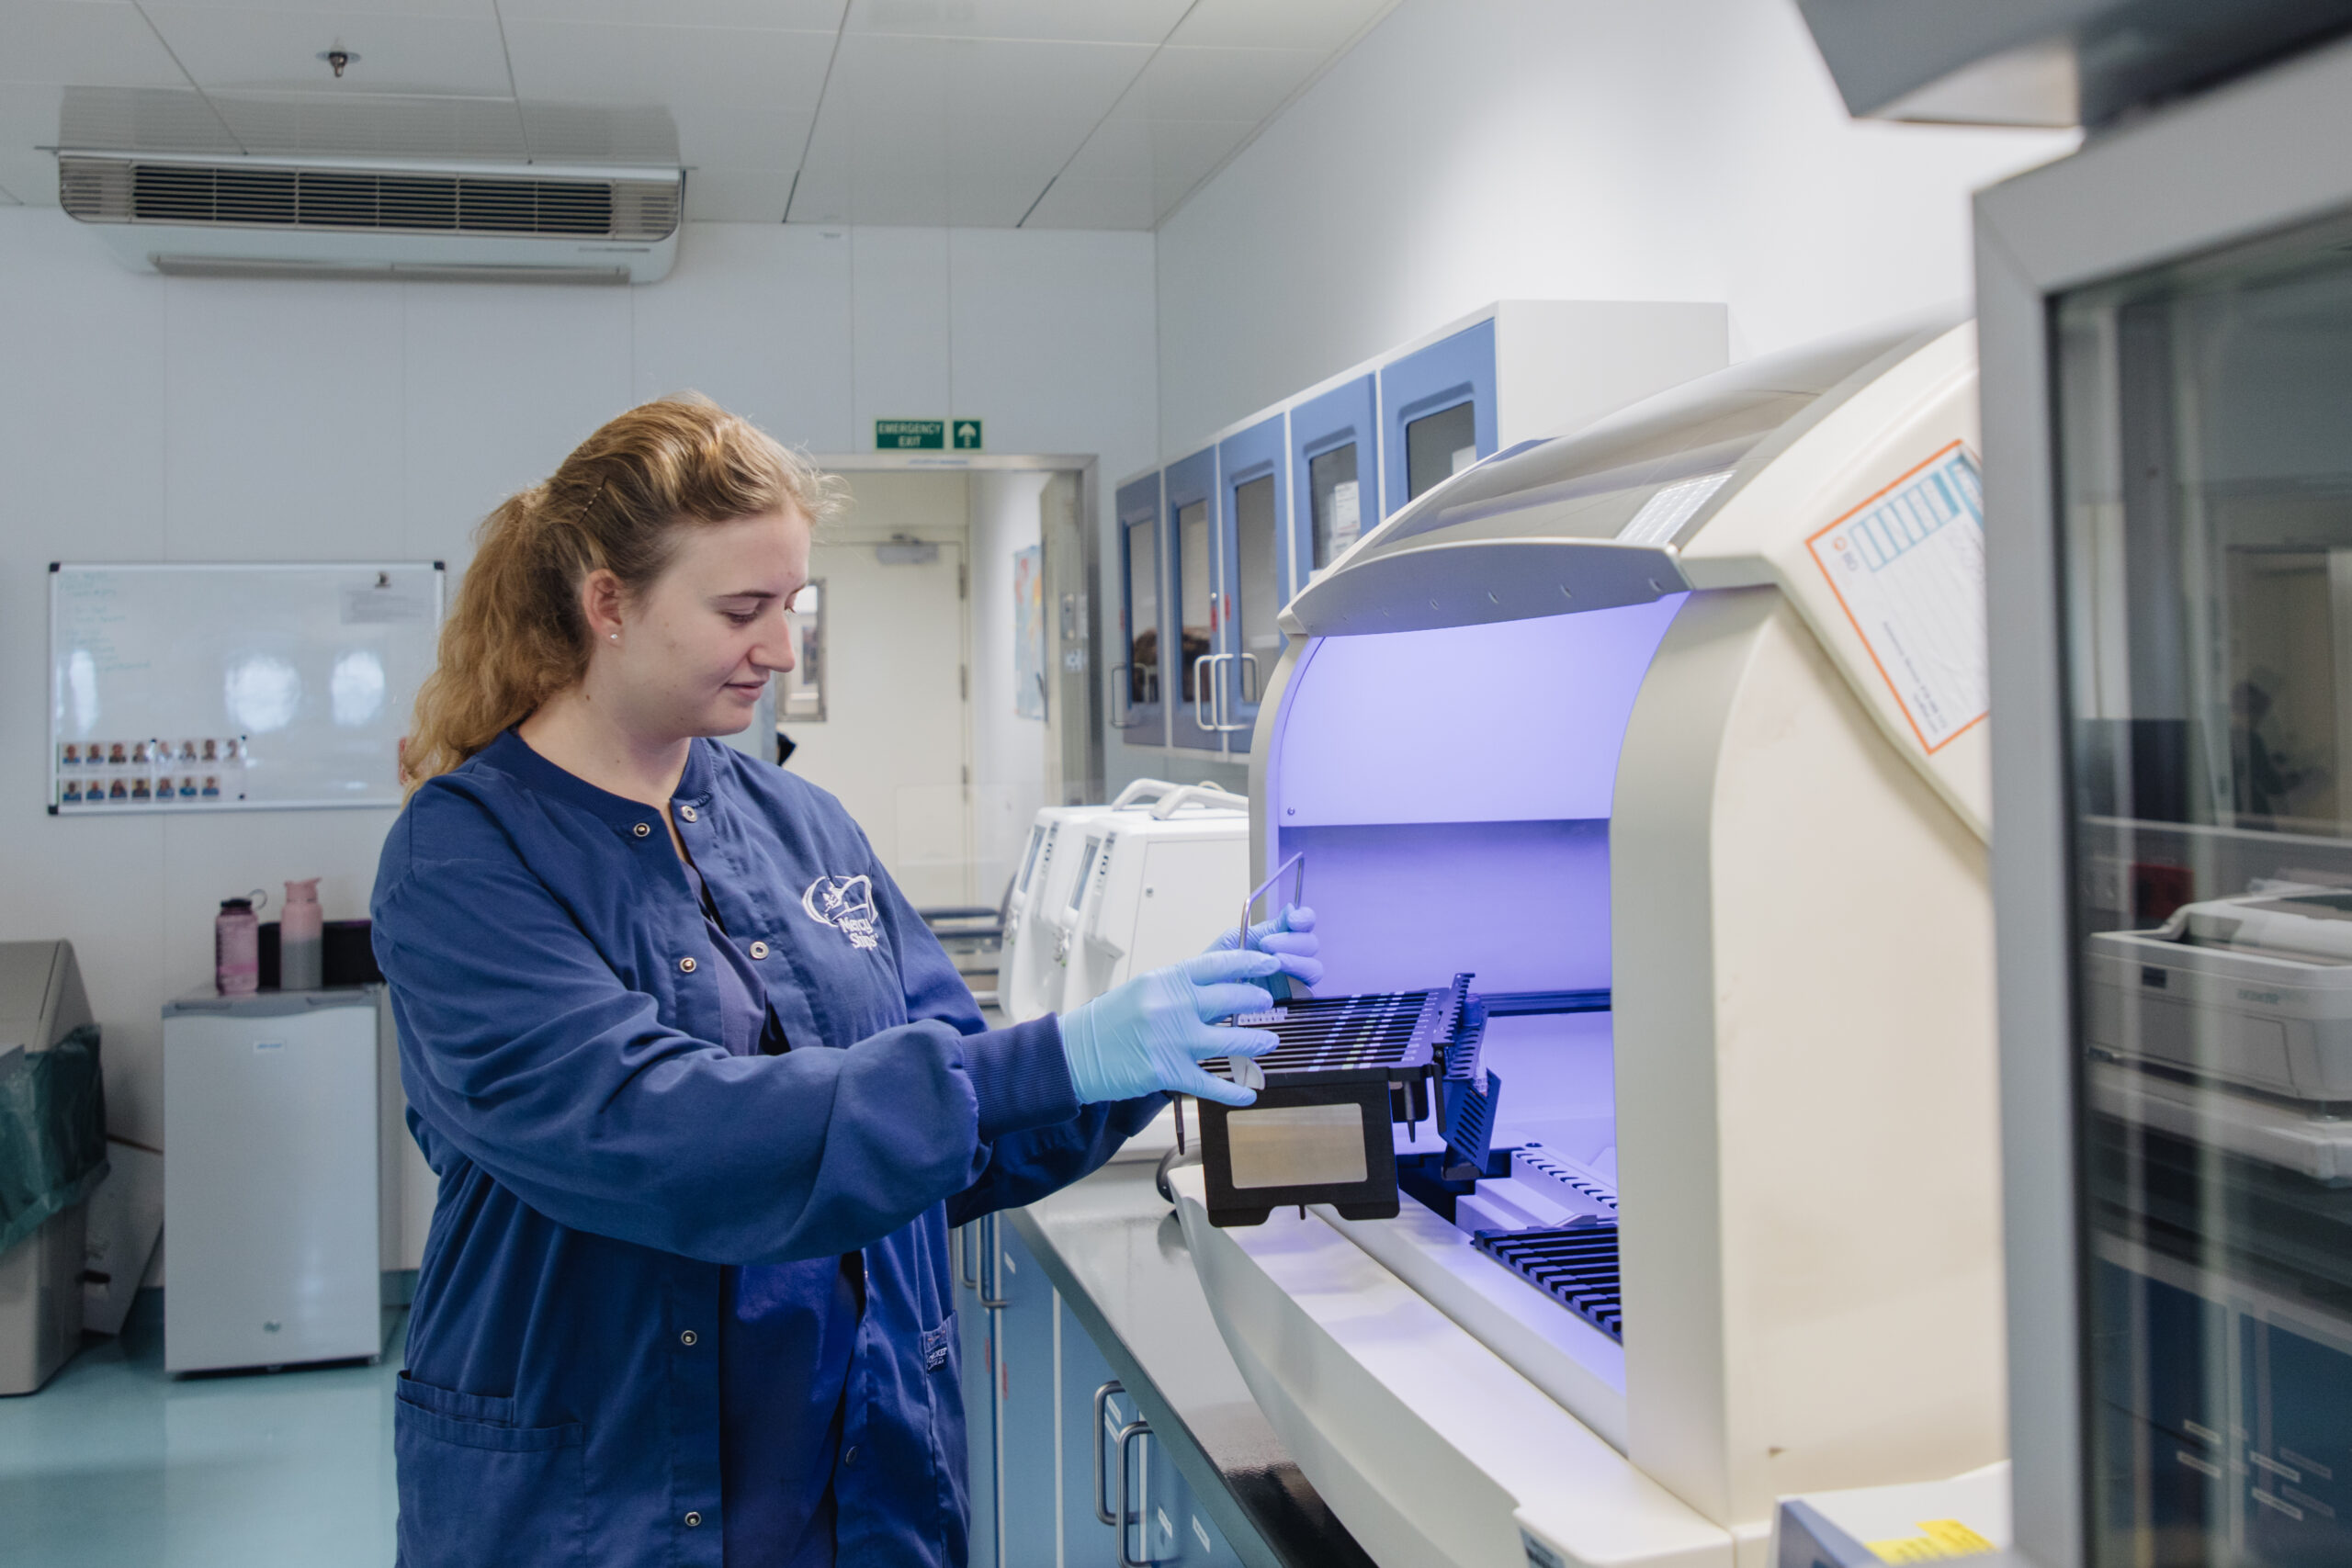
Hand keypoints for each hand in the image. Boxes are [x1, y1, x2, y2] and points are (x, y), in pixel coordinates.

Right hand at [1059, 951, 1282, 1107]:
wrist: (1078, 1053)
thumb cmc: (1112, 1019)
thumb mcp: (1146, 989)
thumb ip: (1182, 986)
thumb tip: (1222, 984)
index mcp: (1167, 979)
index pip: (1219, 964)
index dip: (1251, 963)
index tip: (1270, 964)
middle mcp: (1173, 1005)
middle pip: (1232, 999)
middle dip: (1257, 1001)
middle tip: (1269, 1003)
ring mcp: (1173, 1040)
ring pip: (1231, 1041)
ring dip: (1256, 1042)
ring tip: (1269, 1042)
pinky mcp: (1169, 1072)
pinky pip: (1212, 1084)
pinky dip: (1235, 1092)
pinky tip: (1250, 1094)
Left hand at [1204, 903, 1321, 990]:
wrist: (1202, 998)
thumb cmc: (1215, 969)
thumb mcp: (1232, 942)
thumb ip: (1262, 927)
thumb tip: (1289, 909)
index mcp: (1277, 937)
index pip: (1303, 922)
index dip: (1304, 918)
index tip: (1293, 920)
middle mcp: (1290, 957)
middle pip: (1311, 944)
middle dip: (1292, 941)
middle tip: (1266, 944)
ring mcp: (1294, 980)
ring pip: (1315, 968)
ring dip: (1297, 961)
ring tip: (1275, 962)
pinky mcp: (1293, 1002)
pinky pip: (1308, 993)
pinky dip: (1298, 985)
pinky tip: (1278, 984)